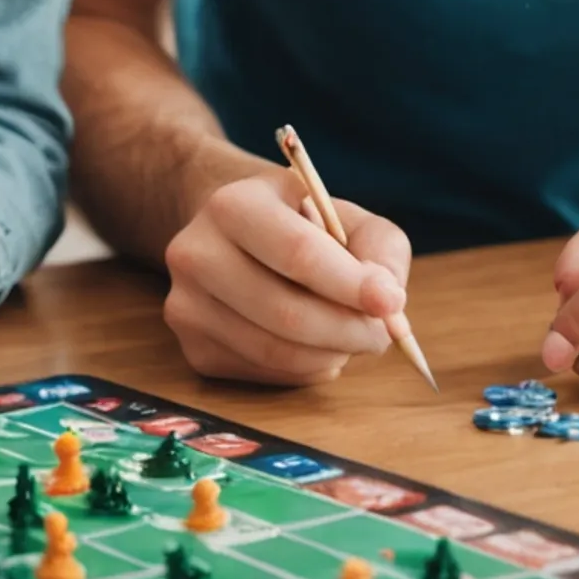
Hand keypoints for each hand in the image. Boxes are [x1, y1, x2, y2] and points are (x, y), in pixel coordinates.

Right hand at [161, 165, 410, 385]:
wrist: (230, 234)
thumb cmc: (299, 225)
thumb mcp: (344, 216)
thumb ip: (380, 250)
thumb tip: (388, 305)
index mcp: (233, 205)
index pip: (297, 254)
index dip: (350, 285)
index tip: (392, 303)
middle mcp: (196, 253)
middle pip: (286, 313)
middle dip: (349, 330)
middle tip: (382, 334)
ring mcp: (187, 305)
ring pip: (276, 351)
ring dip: (331, 353)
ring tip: (348, 335)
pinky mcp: (193, 347)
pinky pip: (264, 373)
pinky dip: (305, 369)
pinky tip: (312, 344)